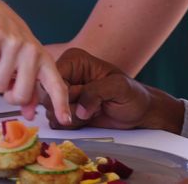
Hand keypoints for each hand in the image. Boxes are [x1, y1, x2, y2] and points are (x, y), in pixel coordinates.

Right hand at [0, 0, 71, 124]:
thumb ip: (29, 91)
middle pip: (20, 95)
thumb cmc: (11, 42)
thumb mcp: (25, 64)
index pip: (57, 85)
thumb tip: (29, 115)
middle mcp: (33, 51)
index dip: (61, 104)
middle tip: (8, 81)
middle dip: (9, 95)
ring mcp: (14, 43)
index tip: (66, 121)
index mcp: (44, 60)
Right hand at [45, 48, 182, 132]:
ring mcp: (65, 94)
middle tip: (92, 108)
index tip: (80, 102)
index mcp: (75, 61)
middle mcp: (66, 75)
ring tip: (94, 112)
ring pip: (51, 111)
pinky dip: (72, 126)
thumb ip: (96, 92)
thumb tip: (79, 109)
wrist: (139, 113)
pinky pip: (57, 121)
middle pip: (48, 96)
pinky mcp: (66, 110)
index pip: (53, 77)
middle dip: (69, 108)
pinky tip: (88, 119)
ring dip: (72, 118)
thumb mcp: (119, 87)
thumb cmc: (132, 94)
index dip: (64, 93)